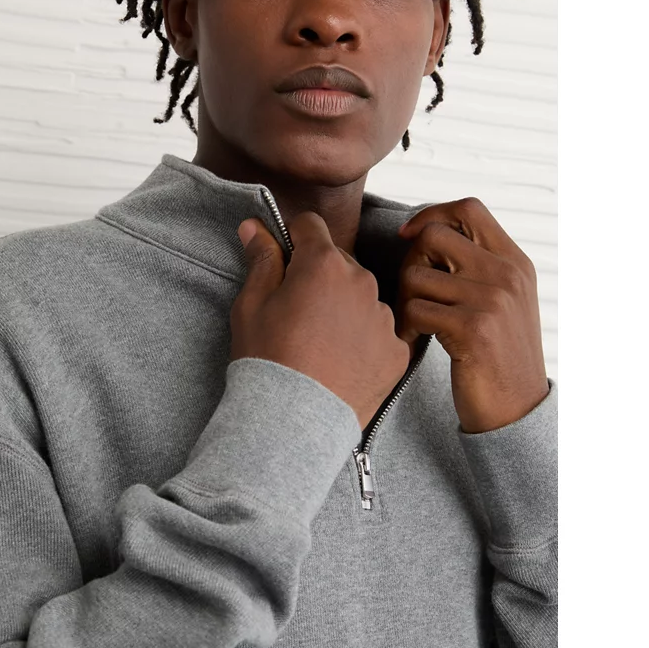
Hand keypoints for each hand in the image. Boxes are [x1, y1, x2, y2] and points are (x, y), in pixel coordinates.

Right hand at [232, 213, 409, 430]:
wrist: (293, 422)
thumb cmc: (267, 359)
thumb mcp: (251, 303)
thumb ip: (261, 258)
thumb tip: (255, 226)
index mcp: (322, 263)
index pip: (310, 225)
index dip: (293, 236)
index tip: (285, 254)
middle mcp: (361, 281)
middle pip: (338, 261)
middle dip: (318, 275)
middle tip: (297, 310)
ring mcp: (383, 317)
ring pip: (361, 296)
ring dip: (343, 306)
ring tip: (319, 342)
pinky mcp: (397, 350)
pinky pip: (379, 331)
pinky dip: (362, 339)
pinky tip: (340, 360)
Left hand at [396, 197, 548, 432]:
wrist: (516, 409)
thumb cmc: (496, 353)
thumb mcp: (502, 299)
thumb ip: (477, 263)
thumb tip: (424, 231)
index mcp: (514, 261)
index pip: (468, 208)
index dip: (430, 214)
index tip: (409, 236)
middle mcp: (506, 274)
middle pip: (434, 235)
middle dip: (410, 260)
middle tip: (412, 292)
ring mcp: (492, 300)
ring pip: (416, 275)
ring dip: (404, 299)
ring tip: (415, 322)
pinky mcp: (473, 329)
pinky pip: (414, 309)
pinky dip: (406, 326)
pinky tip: (415, 341)